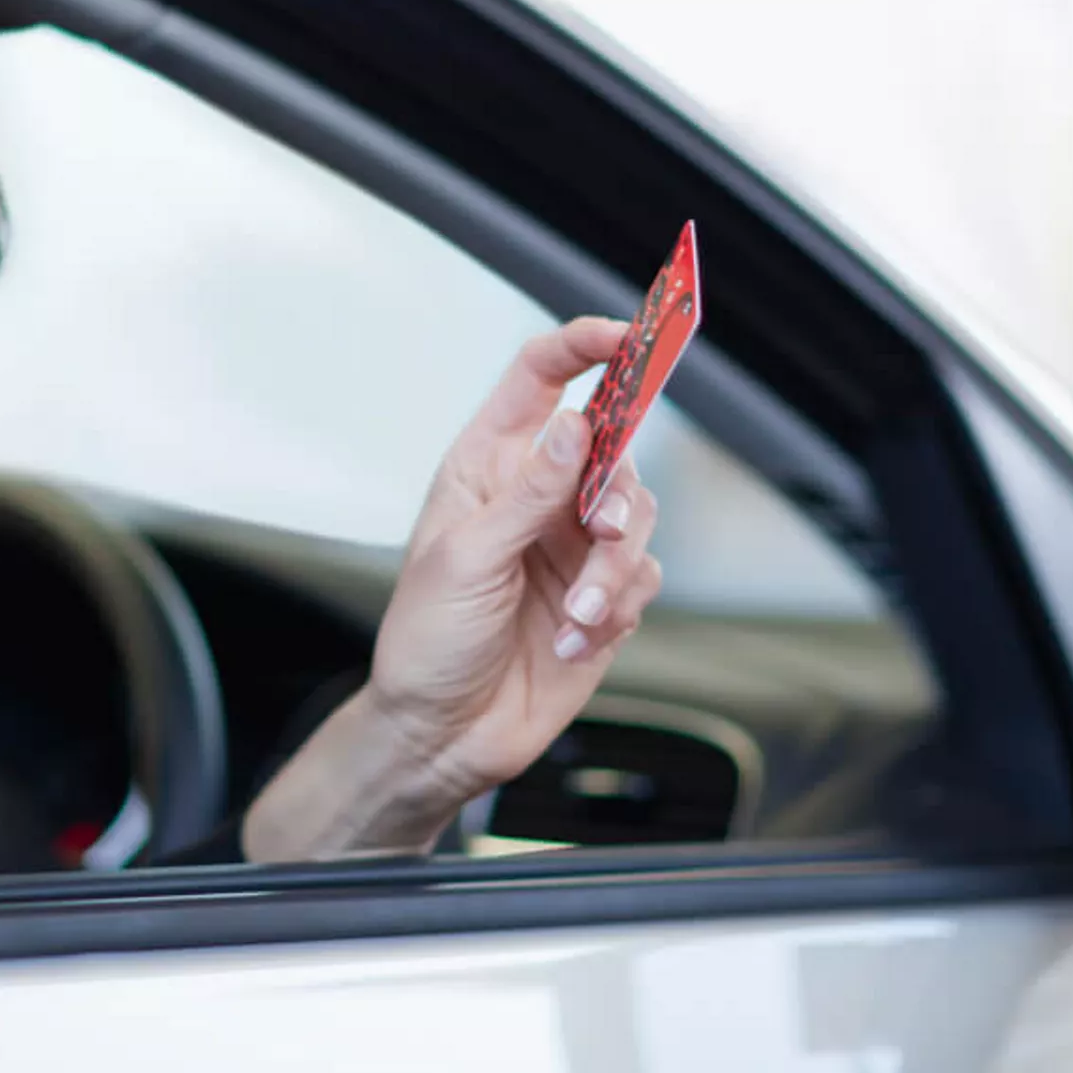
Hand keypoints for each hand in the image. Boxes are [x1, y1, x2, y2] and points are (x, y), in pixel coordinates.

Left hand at [241, 318, 663, 860]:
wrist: (441, 735)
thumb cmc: (428, 642)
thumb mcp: (467, 560)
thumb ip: (528, 494)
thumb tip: (573, 424)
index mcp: (487, 467)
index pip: (540, 379)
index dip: (584, 346)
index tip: (628, 336)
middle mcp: (536, 497)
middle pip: (612, 449)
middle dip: (618, 491)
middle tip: (606, 529)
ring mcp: (572, 546)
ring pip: (638, 517)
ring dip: (616, 569)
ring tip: (578, 614)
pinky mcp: (603, 597)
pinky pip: (644, 579)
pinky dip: (618, 608)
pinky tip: (573, 641)